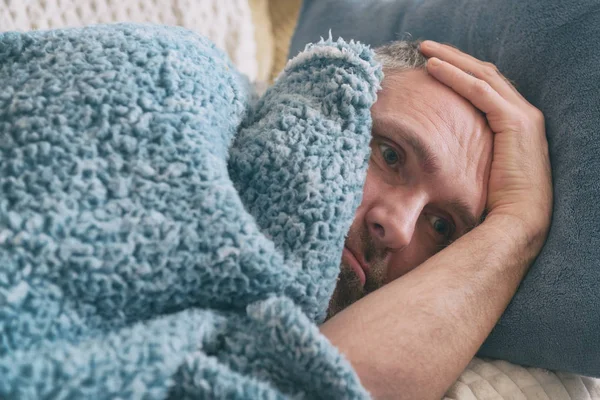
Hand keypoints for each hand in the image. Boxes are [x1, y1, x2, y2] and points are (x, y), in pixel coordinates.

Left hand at [419, 41, 552, 253]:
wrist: (516, 224)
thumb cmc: (493, 205)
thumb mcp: (478, 167)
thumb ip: (466, 149)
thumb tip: (435, 146)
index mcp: (516, 123)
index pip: (486, 86)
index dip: (460, 72)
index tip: (434, 64)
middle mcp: (524, 114)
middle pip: (485, 73)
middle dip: (454, 58)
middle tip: (426, 48)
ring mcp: (523, 116)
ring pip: (482, 75)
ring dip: (451, 60)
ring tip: (425, 50)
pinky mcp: (515, 122)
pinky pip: (479, 90)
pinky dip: (455, 76)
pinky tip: (433, 68)